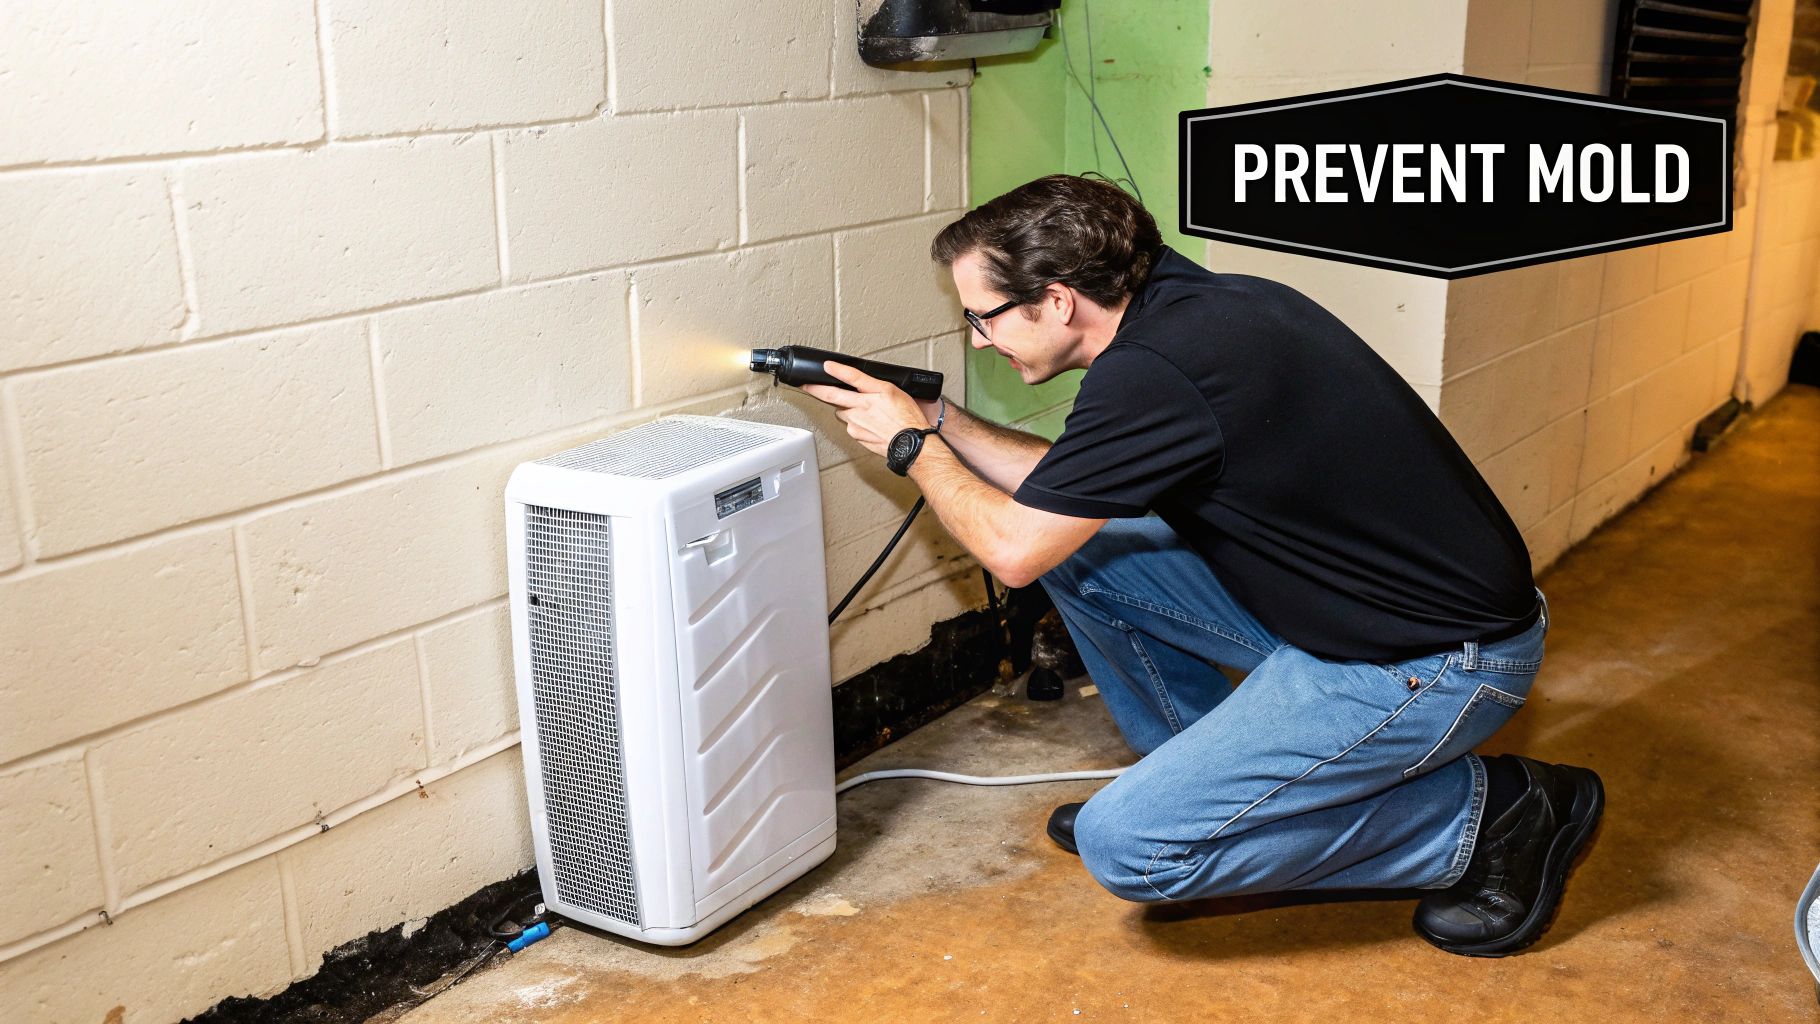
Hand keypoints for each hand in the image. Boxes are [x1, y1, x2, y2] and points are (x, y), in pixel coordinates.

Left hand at [800, 360, 931, 457]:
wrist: (911, 444)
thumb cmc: (907, 418)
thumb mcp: (892, 390)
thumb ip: (867, 382)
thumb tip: (852, 377)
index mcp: (868, 397)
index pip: (847, 379)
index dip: (835, 370)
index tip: (825, 366)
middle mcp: (858, 410)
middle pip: (831, 397)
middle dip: (816, 390)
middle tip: (807, 386)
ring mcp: (855, 425)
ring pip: (842, 412)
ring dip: (846, 408)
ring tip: (862, 407)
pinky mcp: (857, 436)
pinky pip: (851, 425)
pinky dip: (856, 422)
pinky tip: (869, 422)